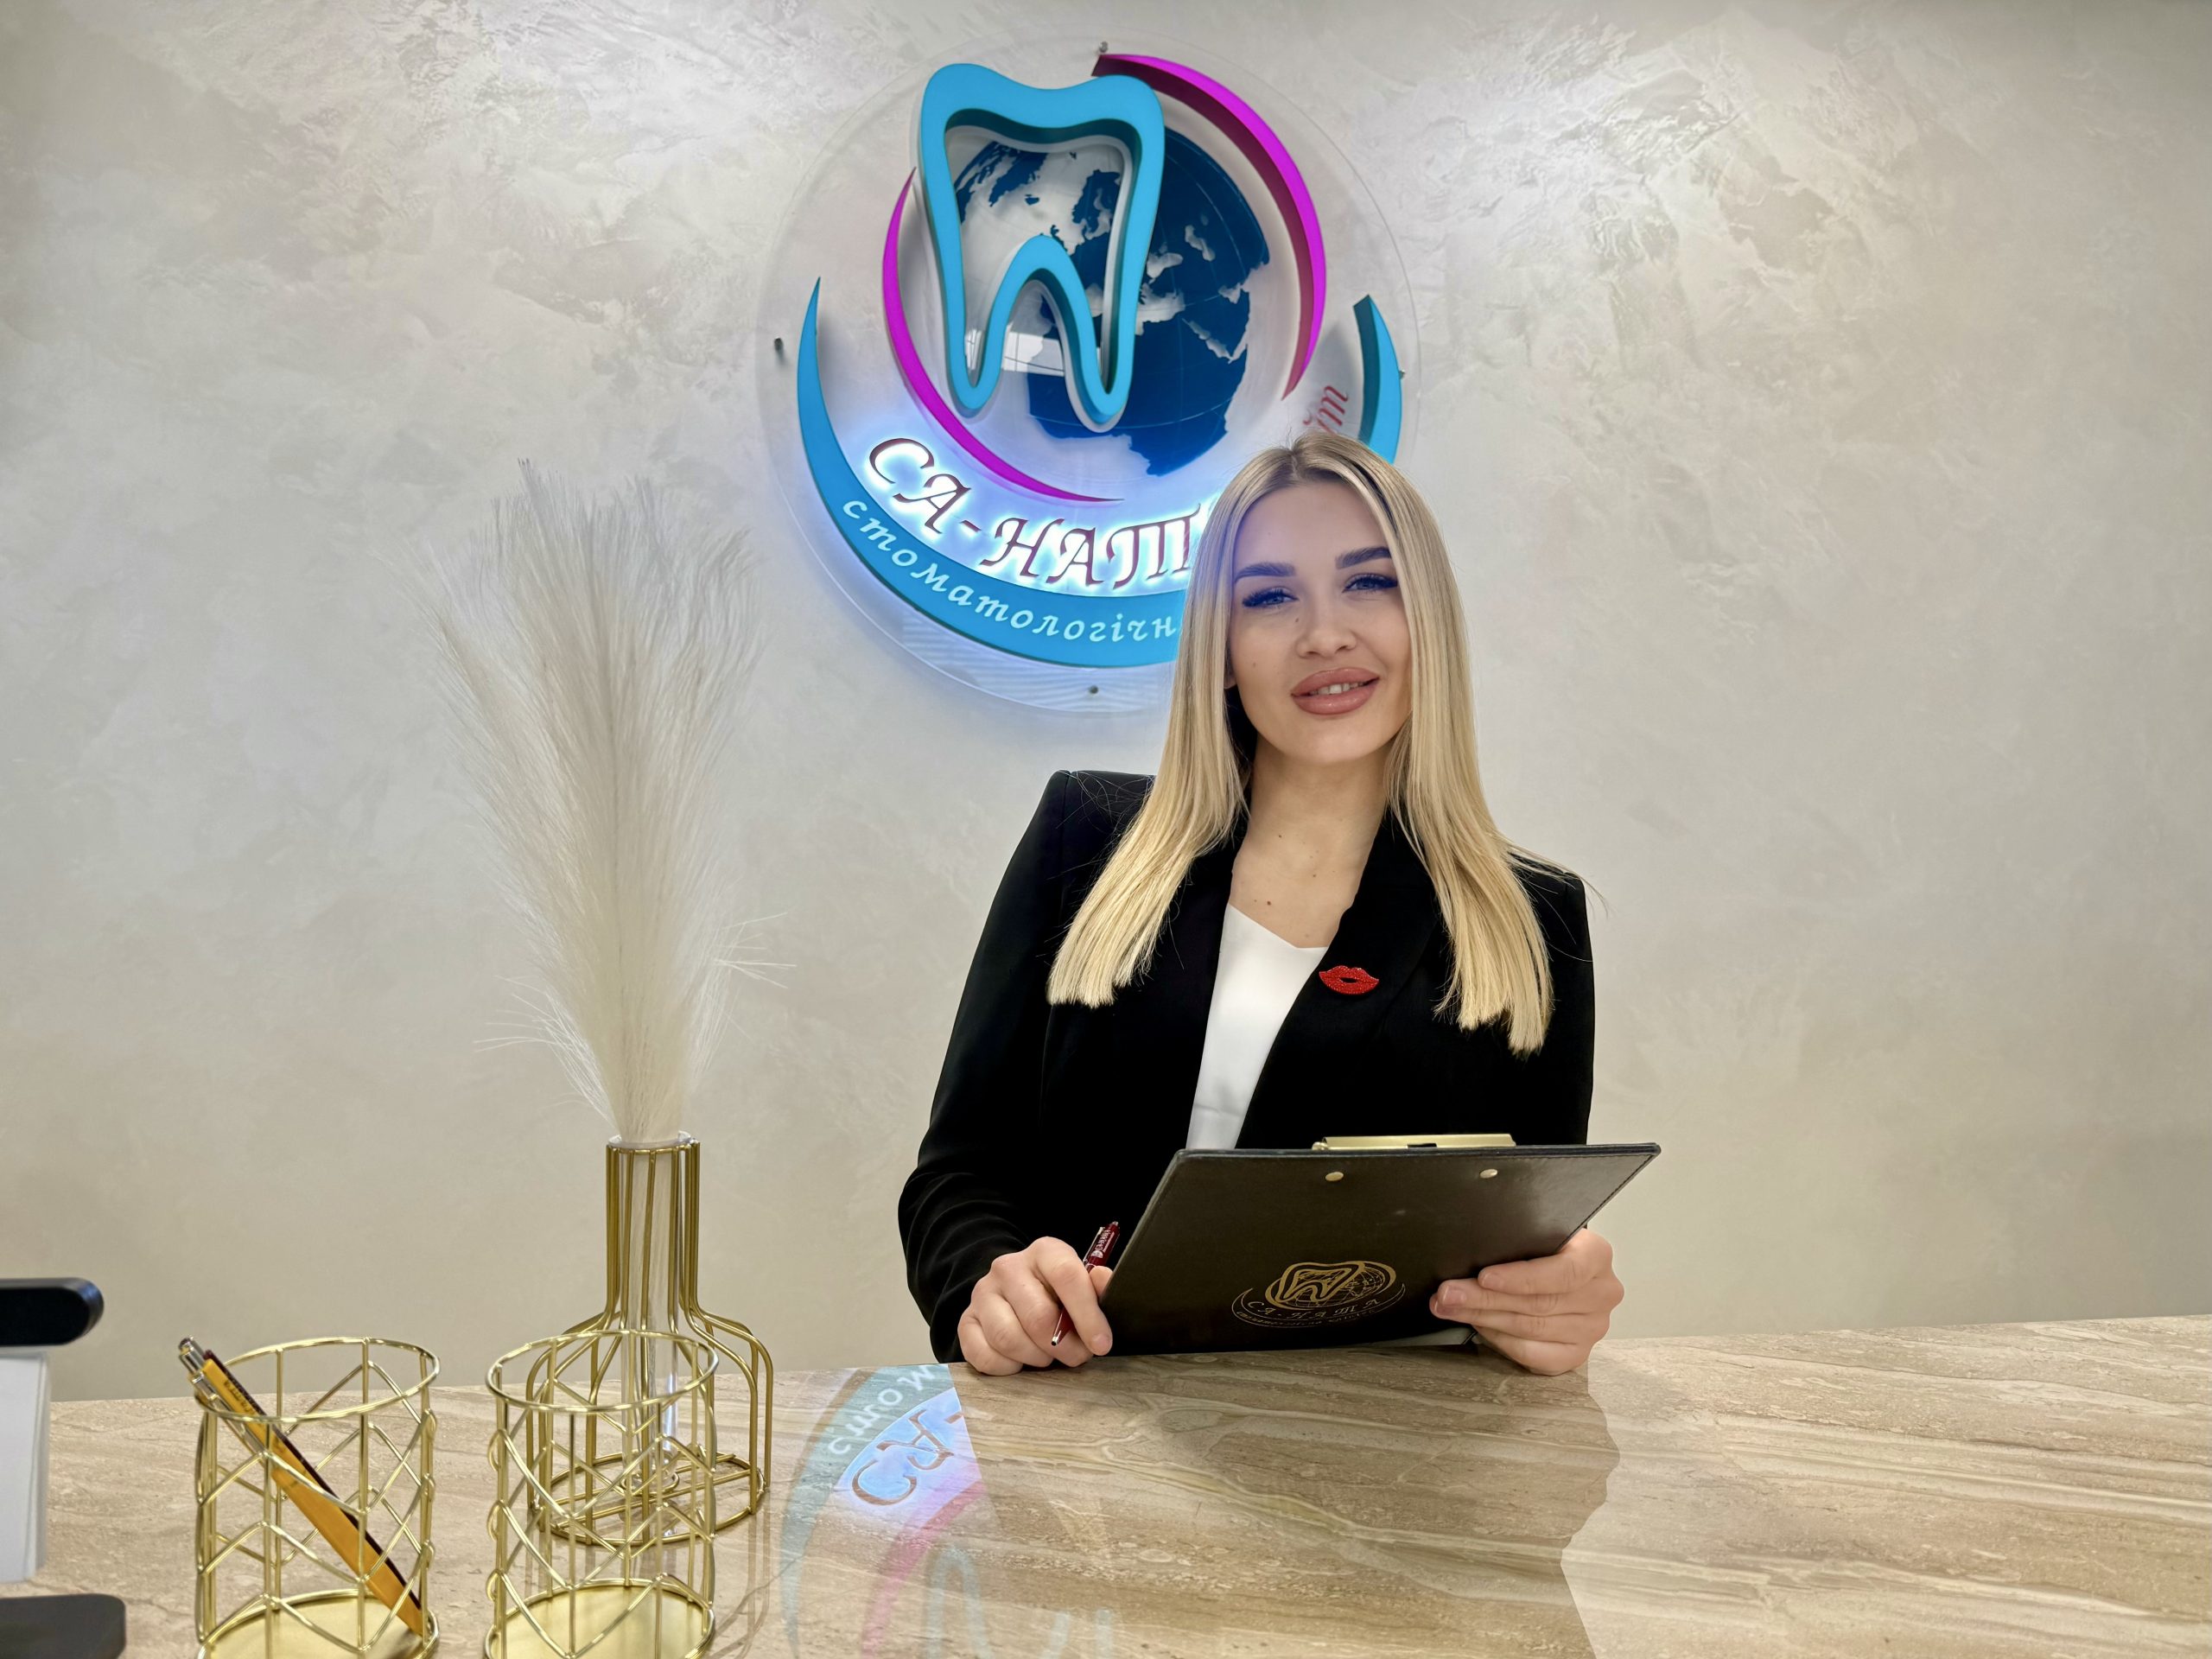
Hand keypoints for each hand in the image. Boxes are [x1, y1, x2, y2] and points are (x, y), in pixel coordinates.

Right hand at [957, 1237, 1116, 1374]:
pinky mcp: (966, 1321)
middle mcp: (1008, 1267)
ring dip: (1035, 1358)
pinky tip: (1021, 1360)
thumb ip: (1097, 1287)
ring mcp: (983, 1294)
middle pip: (1037, 1316)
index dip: (1087, 1315)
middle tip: (1076, 1356)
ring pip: (1008, 1338)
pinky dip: (1007, 1368)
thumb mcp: (1083, 1286)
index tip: (1101, 1345)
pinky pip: (984, 1356)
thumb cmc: (1059, 1295)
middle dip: (1064, 1347)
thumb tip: (1104, 1280)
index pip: (1066, 1276)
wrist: (1017, 1295)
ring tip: (1048, 1356)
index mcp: (1044, 1252)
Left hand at [1430, 1228, 1621, 1375]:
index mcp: (1597, 1256)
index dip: (1521, 1277)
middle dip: (1485, 1299)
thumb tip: (1468, 1253)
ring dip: (1483, 1318)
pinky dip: (1501, 1341)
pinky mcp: (1576, 1354)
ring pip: (1531, 1329)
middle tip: (1448, 1294)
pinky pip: (1534, 1355)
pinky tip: (1478, 1326)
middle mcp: (1602, 1294)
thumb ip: (1516, 1240)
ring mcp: (1592, 1328)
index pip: (1563, 1272)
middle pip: (1539, 1303)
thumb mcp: (1537, 1233)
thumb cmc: (1543, 1247)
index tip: (1484, 1277)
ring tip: (1449, 1307)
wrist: (1560, 1267)